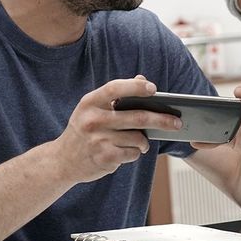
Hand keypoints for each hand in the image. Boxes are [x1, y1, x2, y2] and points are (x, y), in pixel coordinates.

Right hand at [55, 75, 181, 182]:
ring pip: (138, 138)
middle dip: (162, 120)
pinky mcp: (105, 157)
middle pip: (137, 117)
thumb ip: (116, 95)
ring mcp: (98, 140)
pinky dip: (135, 152)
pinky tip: (127, 152)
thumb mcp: (92, 108)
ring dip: (144, 141)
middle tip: (177, 122)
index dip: (136, 87)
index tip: (154, 89)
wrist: (62, 160)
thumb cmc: (84, 129)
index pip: (115, 89)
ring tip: (142, 142)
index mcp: (90, 102)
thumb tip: (142, 79)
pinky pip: (133, 153)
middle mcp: (93, 120)